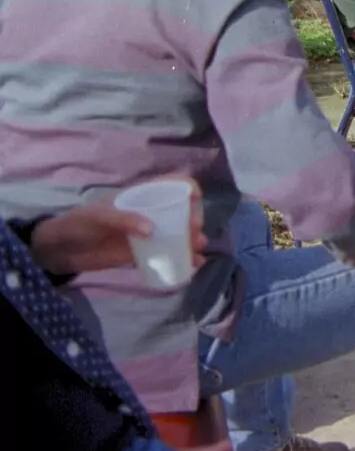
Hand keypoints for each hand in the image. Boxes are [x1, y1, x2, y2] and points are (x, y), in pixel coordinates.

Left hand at [31, 181, 205, 275]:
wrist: (60, 250)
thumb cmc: (79, 223)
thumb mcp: (99, 216)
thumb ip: (125, 220)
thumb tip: (153, 230)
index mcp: (140, 197)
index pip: (170, 185)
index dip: (187, 188)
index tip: (196, 199)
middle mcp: (148, 214)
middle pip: (179, 212)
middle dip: (193, 220)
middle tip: (194, 232)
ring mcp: (145, 236)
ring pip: (175, 236)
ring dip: (191, 241)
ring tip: (198, 250)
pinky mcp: (140, 255)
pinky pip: (164, 256)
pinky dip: (180, 260)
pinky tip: (192, 265)